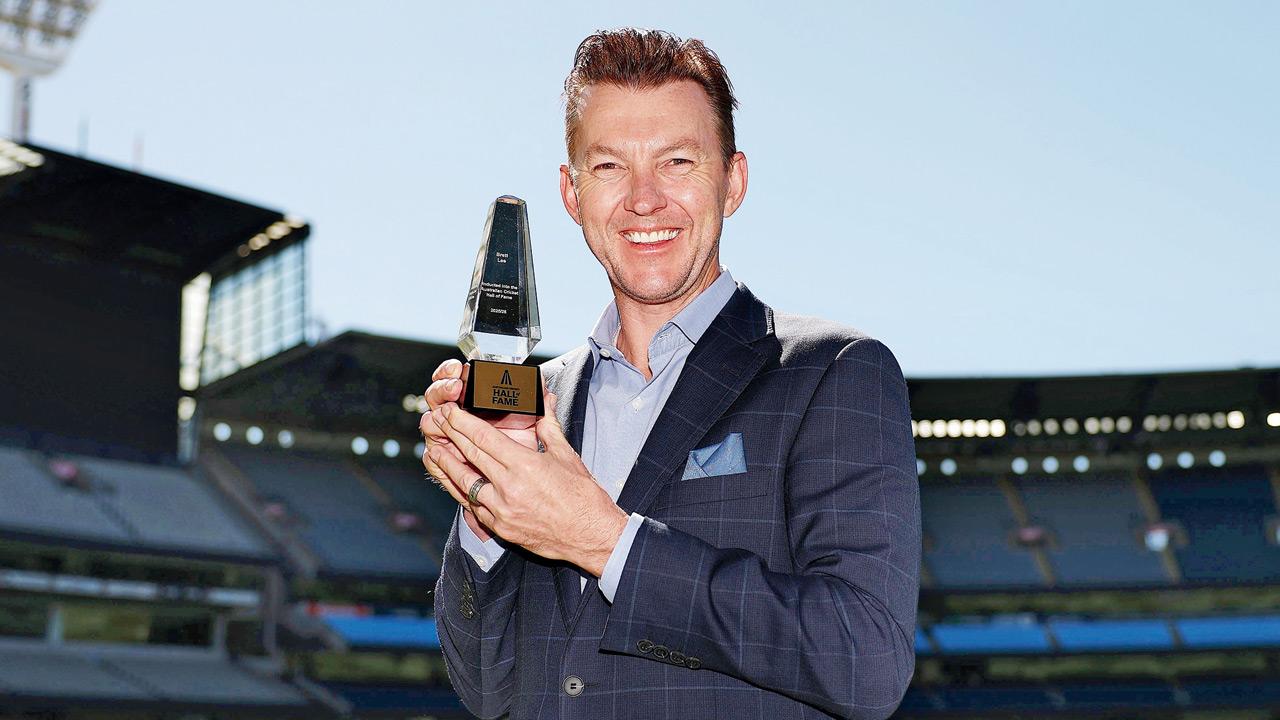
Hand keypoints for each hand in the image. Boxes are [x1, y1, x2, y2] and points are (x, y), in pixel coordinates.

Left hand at [428, 393, 628, 576]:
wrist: (591, 536)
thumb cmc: (583, 496)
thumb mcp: (566, 456)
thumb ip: (548, 427)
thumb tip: (544, 401)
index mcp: (525, 466)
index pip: (483, 438)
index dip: (461, 423)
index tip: (449, 411)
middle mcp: (509, 488)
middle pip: (469, 456)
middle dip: (449, 436)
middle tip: (436, 421)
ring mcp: (501, 511)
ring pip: (464, 484)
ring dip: (446, 465)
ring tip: (433, 451)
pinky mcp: (501, 528)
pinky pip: (474, 507)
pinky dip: (463, 492)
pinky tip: (454, 482)